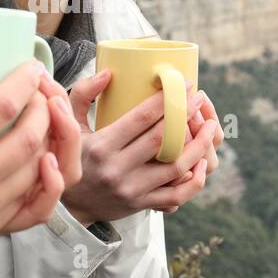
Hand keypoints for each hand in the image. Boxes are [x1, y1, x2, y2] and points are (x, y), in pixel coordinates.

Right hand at [0, 61, 64, 272]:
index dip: (23, 84)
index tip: (30, 69)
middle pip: (28, 139)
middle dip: (43, 110)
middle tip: (41, 94)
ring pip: (34, 172)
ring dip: (47, 142)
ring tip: (43, 123)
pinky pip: (28, 206)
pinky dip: (41, 181)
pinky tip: (40, 163)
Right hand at [59, 68, 216, 225]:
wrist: (68, 206)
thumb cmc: (71, 156)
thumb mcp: (69, 125)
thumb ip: (83, 94)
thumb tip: (109, 72)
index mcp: (102, 146)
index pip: (142, 118)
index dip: (167, 99)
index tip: (184, 84)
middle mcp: (117, 169)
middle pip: (163, 139)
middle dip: (186, 115)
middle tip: (199, 97)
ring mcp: (131, 190)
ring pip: (175, 167)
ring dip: (198, 146)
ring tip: (210, 127)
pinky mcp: (141, 205)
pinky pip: (176, 195)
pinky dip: (194, 180)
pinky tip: (201, 162)